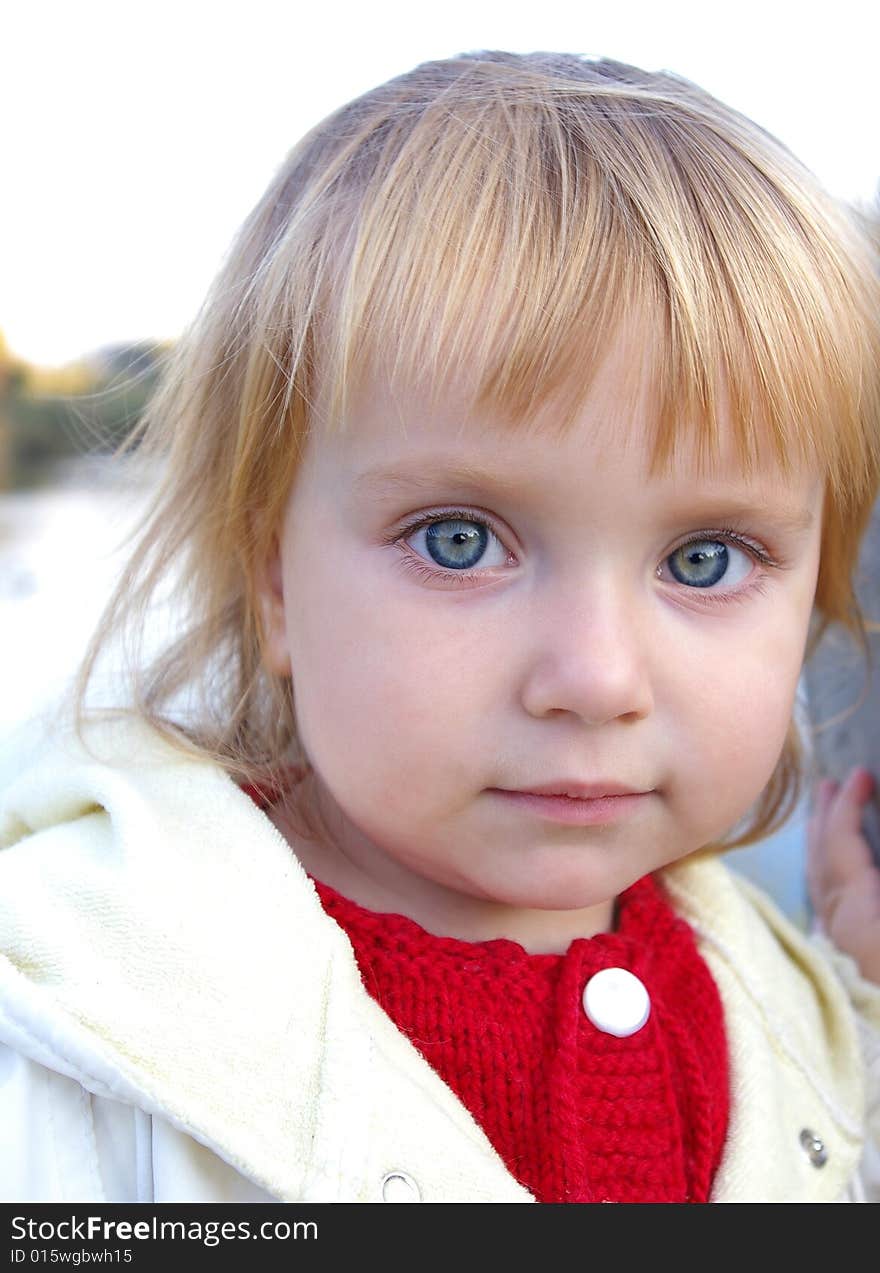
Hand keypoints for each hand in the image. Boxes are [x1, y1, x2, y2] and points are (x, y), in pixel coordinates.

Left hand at [806, 767, 879, 985]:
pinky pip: (830, 911)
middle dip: (826, 819)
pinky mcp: (848, 971)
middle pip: (823, 863)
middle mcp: (842, 933)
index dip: (847, 809)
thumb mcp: (873, 923)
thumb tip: (860, 852)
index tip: (859, 776)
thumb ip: (861, 873)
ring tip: (827, 814)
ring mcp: (841, 954)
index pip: (842, 848)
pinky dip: (831, 879)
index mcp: (861, 919)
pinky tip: (836, 875)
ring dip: (824, 846)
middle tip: (831, 784)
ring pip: (821, 887)